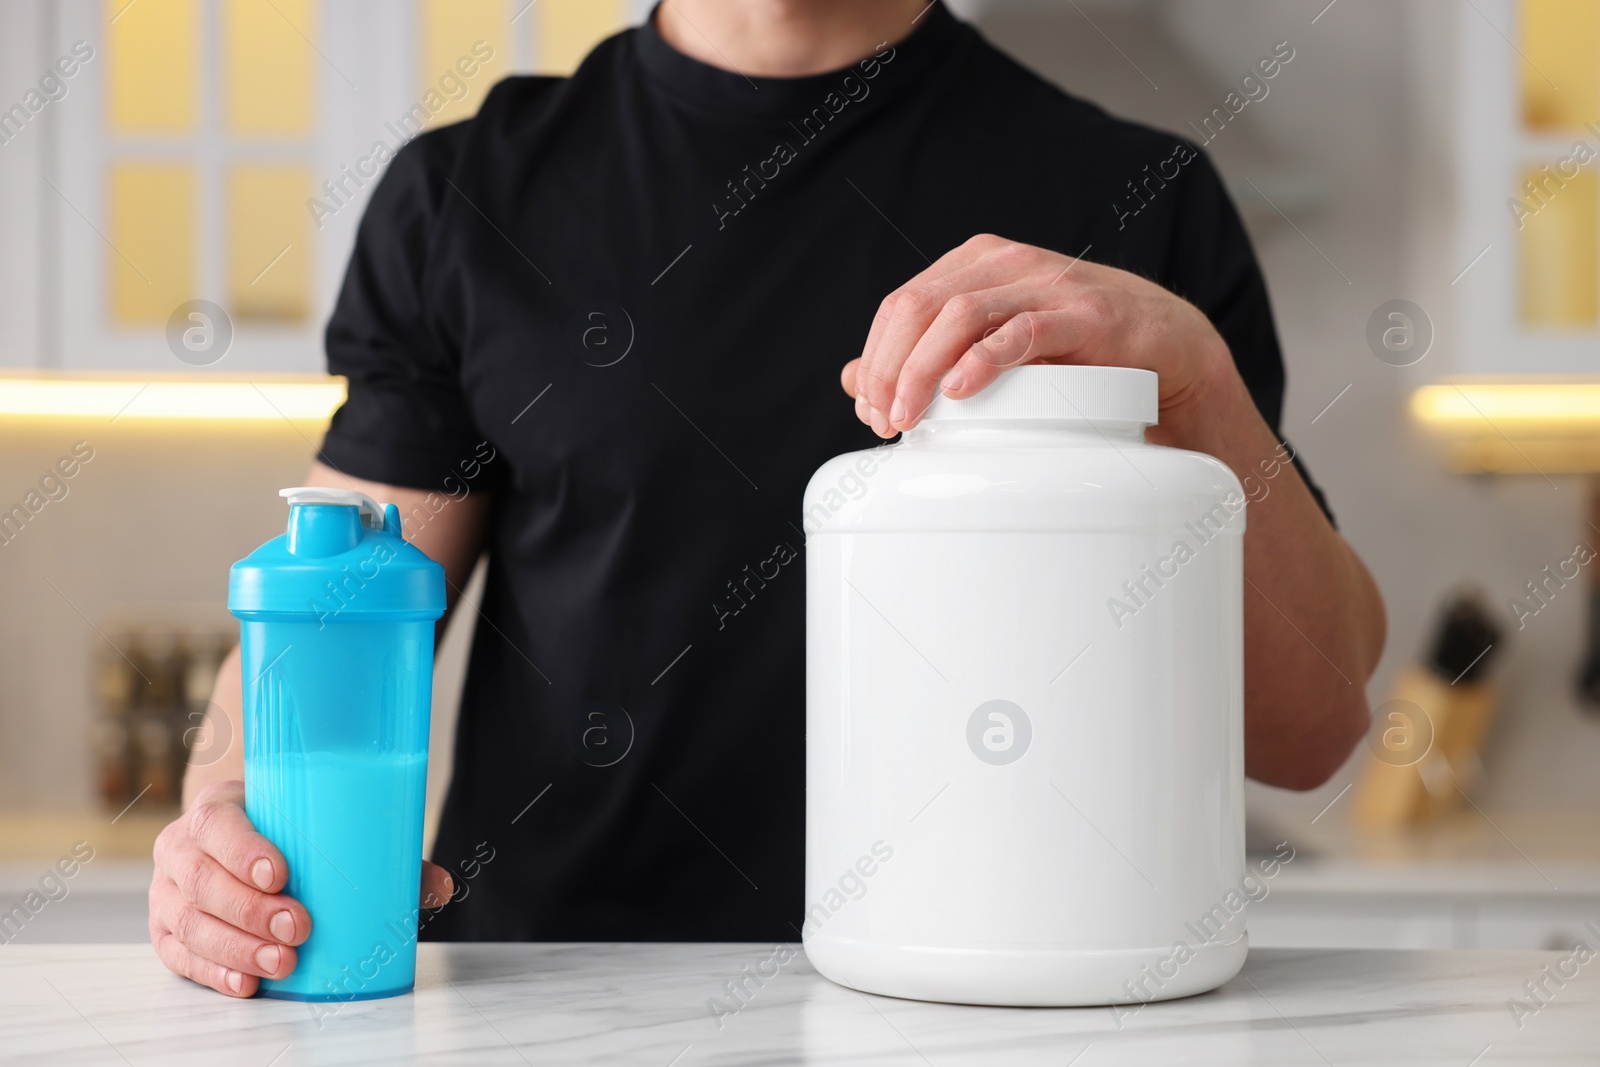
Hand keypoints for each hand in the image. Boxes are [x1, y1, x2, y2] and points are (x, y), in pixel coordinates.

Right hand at [150, 780, 454, 996]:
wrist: (235, 841)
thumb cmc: (285, 834)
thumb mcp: (320, 830)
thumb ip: (379, 855)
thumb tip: (439, 885)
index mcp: (216, 810)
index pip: (217, 823)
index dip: (243, 848)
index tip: (280, 872)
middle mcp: (182, 849)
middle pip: (204, 881)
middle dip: (251, 909)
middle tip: (299, 926)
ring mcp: (168, 894)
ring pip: (191, 924)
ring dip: (237, 948)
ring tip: (284, 962)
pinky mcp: (168, 933)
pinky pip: (181, 957)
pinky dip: (214, 973)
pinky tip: (247, 984)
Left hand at [841, 234, 1234, 438]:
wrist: (1164, 349)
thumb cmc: (1073, 351)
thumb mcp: (991, 347)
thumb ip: (925, 357)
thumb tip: (854, 382)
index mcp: (975, 264)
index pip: (901, 304)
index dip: (875, 358)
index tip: (870, 411)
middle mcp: (1007, 263)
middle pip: (920, 306)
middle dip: (890, 368)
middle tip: (885, 421)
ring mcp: (1046, 283)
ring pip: (960, 314)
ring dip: (923, 370)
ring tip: (910, 417)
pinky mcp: (1084, 314)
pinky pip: (1023, 330)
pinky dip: (984, 360)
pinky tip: (961, 392)